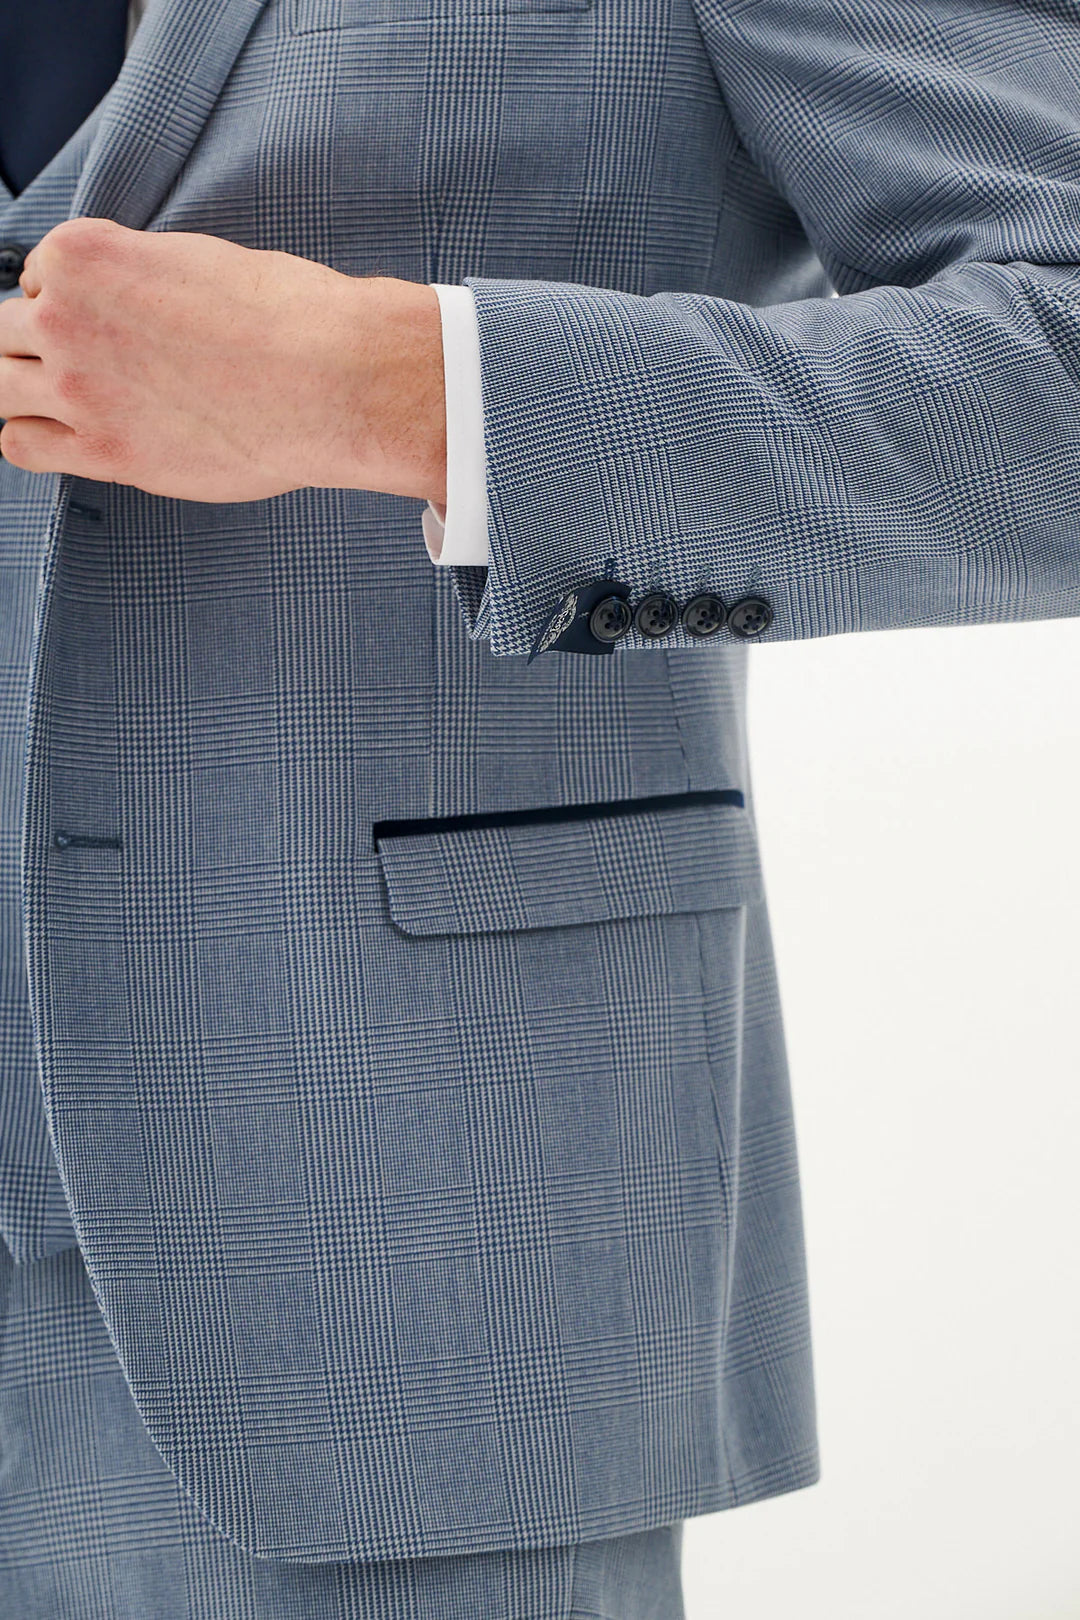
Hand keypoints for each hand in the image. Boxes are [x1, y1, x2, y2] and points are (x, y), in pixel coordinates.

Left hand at [0, 217, 446, 506]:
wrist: (330, 378)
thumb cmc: (286, 317)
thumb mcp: (197, 263)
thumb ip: (140, 282)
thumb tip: (127, 309)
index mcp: (85, 256)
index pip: (36, 278)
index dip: (70, 303)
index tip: (107, 323)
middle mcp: (66, 320)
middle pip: (5, 333)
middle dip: (38, 345)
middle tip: (85, 364)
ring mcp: (78, 389)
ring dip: (29, 392)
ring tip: (76, 401)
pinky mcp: (106, 451)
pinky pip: (20, 446)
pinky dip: (34, 440)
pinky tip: (70, 438)